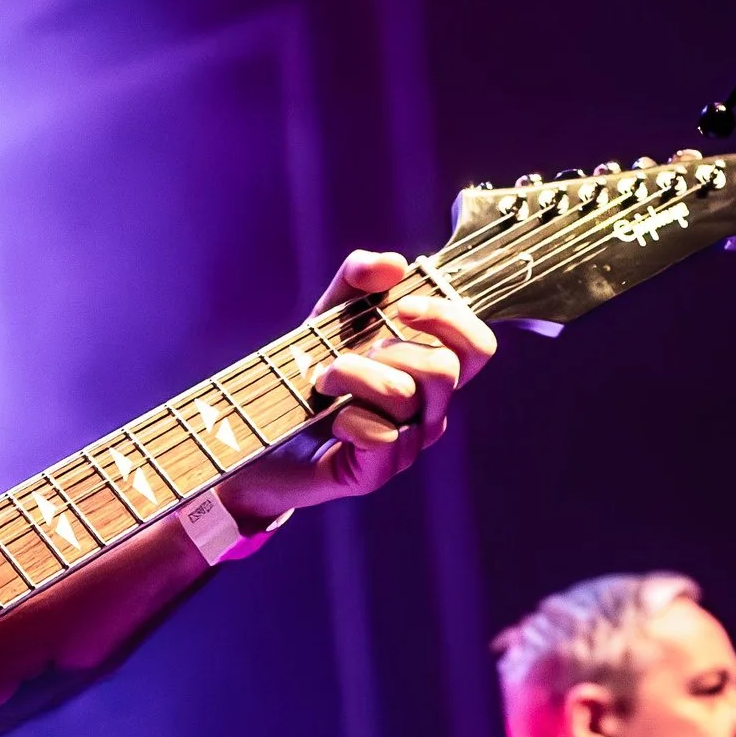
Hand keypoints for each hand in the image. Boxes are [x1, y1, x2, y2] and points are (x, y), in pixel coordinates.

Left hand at [219, 251, 495, 524]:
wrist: (259, 436)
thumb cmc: (304, 377)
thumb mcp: (328, 317)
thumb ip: (358, 280)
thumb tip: (394, 264)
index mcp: (427, 373)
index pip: (476, 348)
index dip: (451, 320)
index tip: (404, 307)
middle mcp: (427, 411)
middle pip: (444, 369)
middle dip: (387, 350)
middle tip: (342, 358)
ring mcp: (406, 446)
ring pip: (405, 396)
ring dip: (353, 377)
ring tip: (322, 383)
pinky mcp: (376, 472)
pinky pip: (381, 436)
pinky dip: (348, 419)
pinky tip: (329, 421)